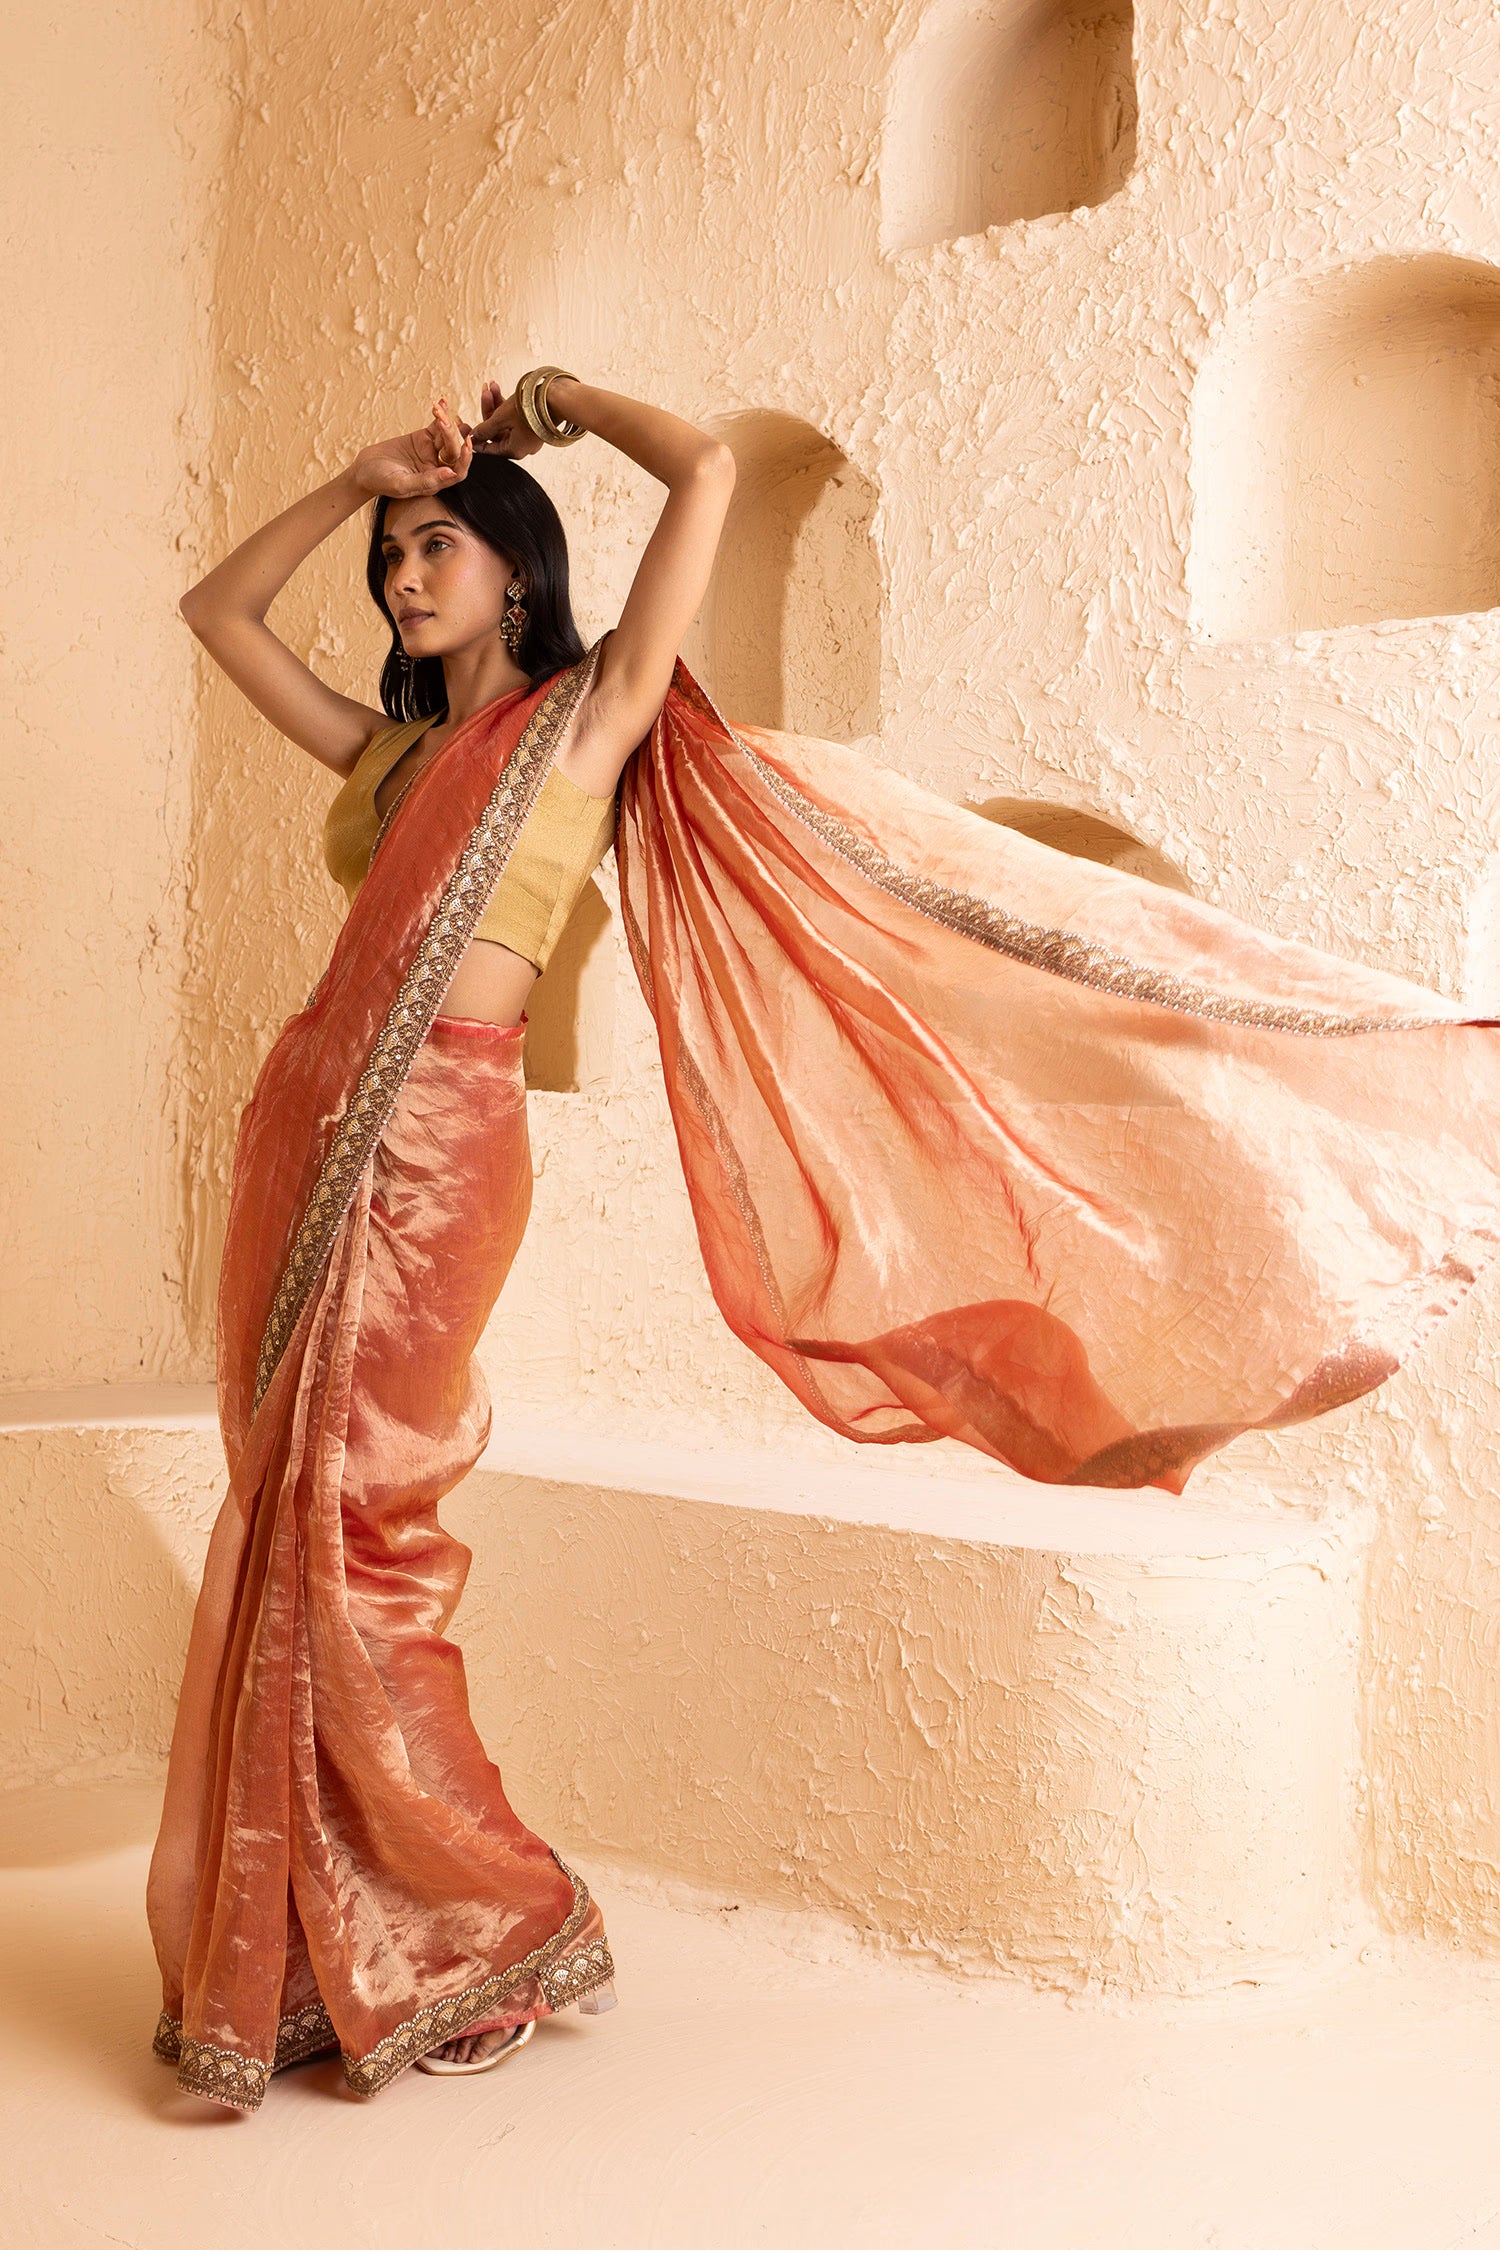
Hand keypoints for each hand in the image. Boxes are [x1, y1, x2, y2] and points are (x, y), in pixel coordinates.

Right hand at [347, 398, 473, 498]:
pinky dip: (440, 414)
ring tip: (438, 410)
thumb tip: (451, 473)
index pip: (458, 472)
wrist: (363, 470)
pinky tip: (442, 401)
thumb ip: (426, 481)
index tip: (466, 445)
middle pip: (453, 451)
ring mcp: (431, 452)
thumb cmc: (380, 482)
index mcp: (435, 482)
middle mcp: (437, 467)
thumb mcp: (401, 484)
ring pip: (445, 436)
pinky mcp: (423, 438)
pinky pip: (436, 426)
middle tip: (441, 422)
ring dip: (445, 422)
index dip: (465, 459)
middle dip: (450, 435)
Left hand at [461, 379, 544, 460]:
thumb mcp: (501, 417)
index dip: (473, 436)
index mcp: (513, 451)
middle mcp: (521, 447)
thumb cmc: (529, 409)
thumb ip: (485, 428)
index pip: (487, 447)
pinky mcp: (532, 426)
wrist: (558, 399)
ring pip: (504, 422)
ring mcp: (527, 437)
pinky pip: (514, 418)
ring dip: (496, 404)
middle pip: (496, 432)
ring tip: (490, 386)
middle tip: (481, 394)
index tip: (462, 425)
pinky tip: (498, 388)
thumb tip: (472, 437)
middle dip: (487, 411)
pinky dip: (506, 405)